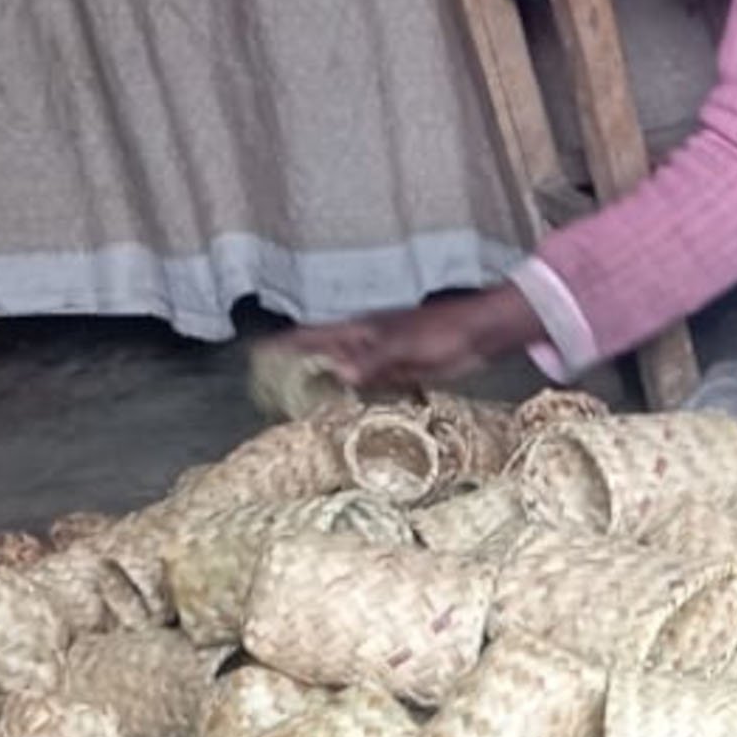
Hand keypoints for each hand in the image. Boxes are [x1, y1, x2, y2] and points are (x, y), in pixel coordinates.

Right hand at [273, 285, 534, 393]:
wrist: (482, 334)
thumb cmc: (446, 333)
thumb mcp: (408, 347)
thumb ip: (373, 360)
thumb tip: (337, 373)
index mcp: (360, 331)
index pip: (312, 337)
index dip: (284, 344)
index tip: (254, 352)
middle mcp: (363, 342)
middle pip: (320, 354)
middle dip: (293, 366)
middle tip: (264, 386)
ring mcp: (379, 356)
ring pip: (340, 370)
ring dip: (319, 382)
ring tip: (292, 400)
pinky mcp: (398, 370)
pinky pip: (365, 382)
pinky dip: (350, 392)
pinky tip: (342, 405)